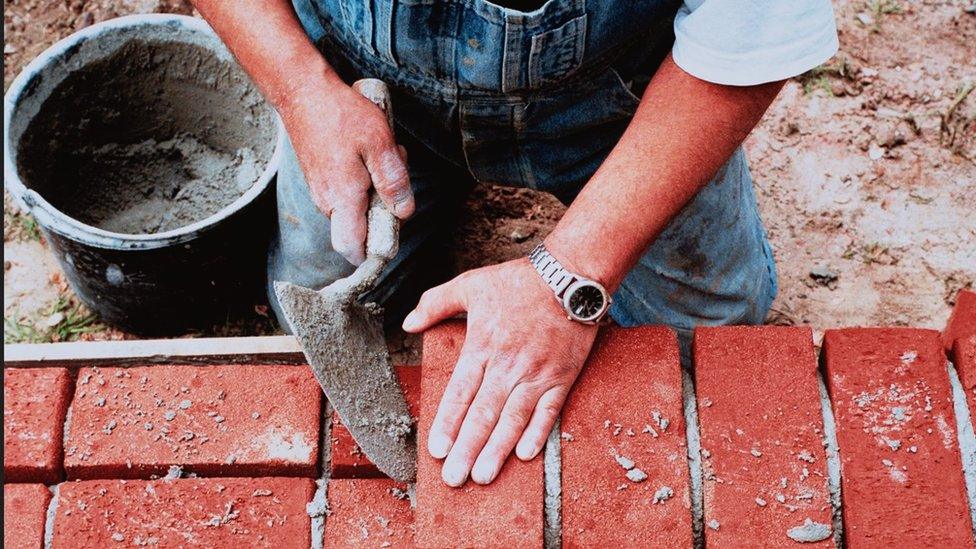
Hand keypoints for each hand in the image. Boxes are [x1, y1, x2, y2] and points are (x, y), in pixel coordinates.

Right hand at [278, 79, 412, 264]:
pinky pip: (347, 192)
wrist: (302, 92)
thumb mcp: (380, 144)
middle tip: (393, 174)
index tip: (391, 234)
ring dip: (375, 190)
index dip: (373, 253)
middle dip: (383, 210)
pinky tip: (368, 152)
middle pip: (360, 229)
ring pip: (356, 208)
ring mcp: (321, 191)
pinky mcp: (320, 179)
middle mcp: (327, 201)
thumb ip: (393, 181)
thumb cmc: (341, 114)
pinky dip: (363, 179)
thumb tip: (403, 212)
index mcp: (342, 198)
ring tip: (381, 155)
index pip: (353, 249)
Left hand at [402, 259, 597, 485]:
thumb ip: (436, 303)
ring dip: (497, 450)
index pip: (460, 393)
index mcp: (482, 345)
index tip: (436, 450)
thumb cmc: (519, 280)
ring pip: (513, 418)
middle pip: (483, 414)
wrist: (570, 275)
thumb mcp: (471, 283)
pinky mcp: (562, 377)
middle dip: (467, 449)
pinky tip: (524, 455)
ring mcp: (537, 373)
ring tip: (483, 476)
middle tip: (454, 479)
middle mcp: (508, 365)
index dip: (448, 423)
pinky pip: (548, 411)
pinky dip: (537, 433)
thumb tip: (408, 323)